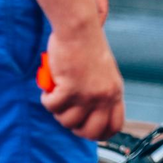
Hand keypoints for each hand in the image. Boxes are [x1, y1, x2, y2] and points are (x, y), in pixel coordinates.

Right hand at [40, 25, 125, 139]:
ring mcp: (88, 93)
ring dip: (58, 109)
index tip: (86, 130)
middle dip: (75, 127)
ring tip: (59, 91)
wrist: (80, 28)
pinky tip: (51, 84)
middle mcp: (105, 95)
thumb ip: (99, 93)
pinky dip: (47, 97)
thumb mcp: (102, 73)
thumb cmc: (87, 46)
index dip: (100, 133)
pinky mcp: (71, 88)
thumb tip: (87, 116)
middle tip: (67, 112)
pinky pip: (52, 107)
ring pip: (66, 121)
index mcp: (115, 90)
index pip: (114, 125)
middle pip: (90, 132)